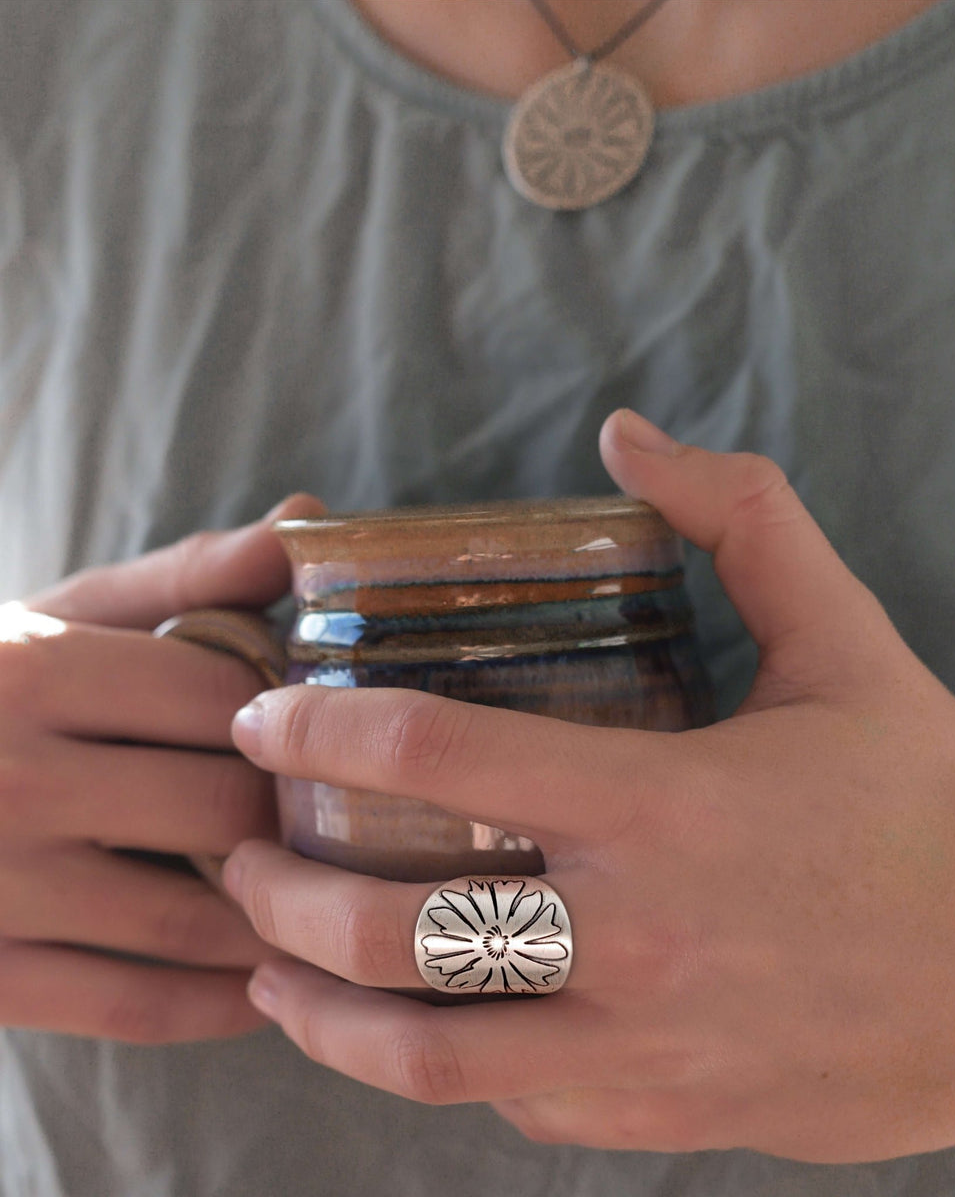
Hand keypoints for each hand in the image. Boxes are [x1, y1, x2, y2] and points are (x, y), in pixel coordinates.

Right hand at [0, 493, 323, 1042]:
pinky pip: (129, 1006)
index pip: (227, 701)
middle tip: (352, 827)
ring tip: (336, 909)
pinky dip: (214, 1007)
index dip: (296, 721)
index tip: (333, 737)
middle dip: (296, 820)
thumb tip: (308, 516)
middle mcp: (6, 779)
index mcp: (35, 673)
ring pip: (190, 921)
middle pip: (222, 808)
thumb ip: (187, 574)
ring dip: (280, 925)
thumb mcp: (65, 616)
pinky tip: (263, 987)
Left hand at [223, 412, 954, 1159]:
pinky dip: (427, 1060)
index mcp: (662, 804)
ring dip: (312, 1003)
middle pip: (385, 925)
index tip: (261, 709)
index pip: (434, 753)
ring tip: (265, 958)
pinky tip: (403, 1024)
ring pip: (418, 1048)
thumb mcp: (851, 644)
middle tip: (237, 838)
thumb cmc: (934, 810)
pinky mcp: (657, 1116)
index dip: (318, 722)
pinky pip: (504, 1102)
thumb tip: (633, 437)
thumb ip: (744, 522)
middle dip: (275, 882)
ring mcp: (638, 1046)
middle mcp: (631, 936)